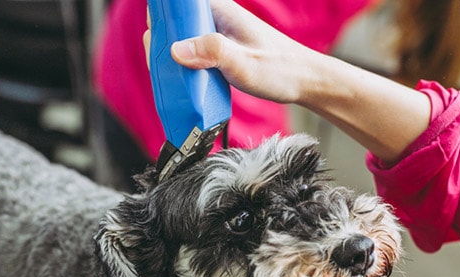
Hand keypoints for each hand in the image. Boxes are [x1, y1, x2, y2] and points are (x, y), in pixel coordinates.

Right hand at [167, 0, 321, 103]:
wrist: (303, 81)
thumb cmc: (281, 69)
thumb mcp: (245, 63)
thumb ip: (213, 53)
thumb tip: (177, 49)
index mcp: (221, 11)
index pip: (179, 4)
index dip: (162, 18)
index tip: (156, 40)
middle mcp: (215, 20)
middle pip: (174, 24)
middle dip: (161, 44)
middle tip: (162, 68)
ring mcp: (216, 37)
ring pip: (180, 42)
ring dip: (171, 60)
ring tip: (170, 80)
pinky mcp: (217, 53)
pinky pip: (191, 56)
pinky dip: (183, 69)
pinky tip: (183, 85)